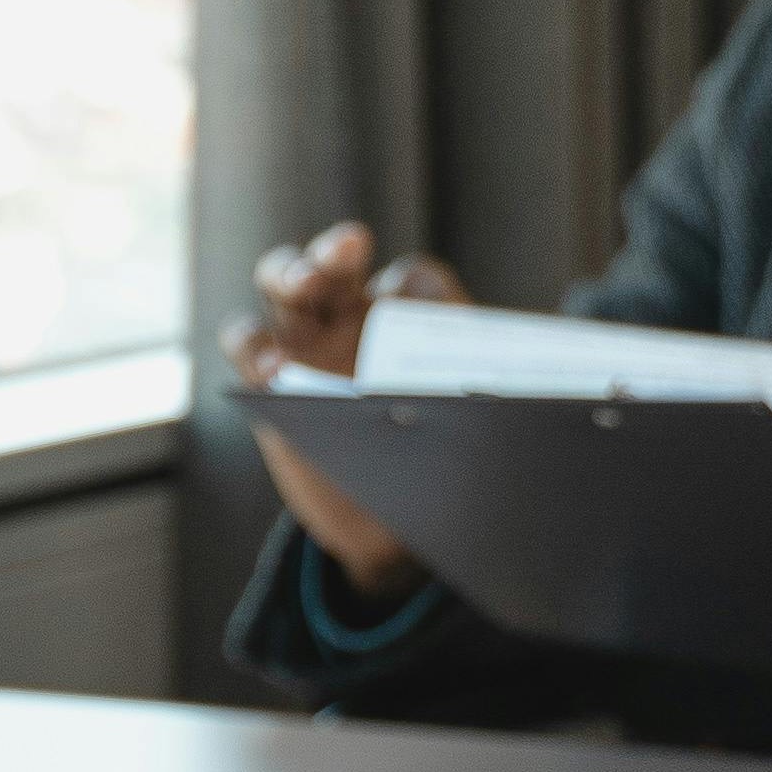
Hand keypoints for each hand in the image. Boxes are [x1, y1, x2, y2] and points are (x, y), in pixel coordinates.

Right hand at [221, 221, 463, 591]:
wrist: (387, 523)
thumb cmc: (433, 460)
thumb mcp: (466, 428)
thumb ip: (478, 401)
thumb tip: (523, 394)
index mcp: (408, 317)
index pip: (415, 280)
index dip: (422, 289)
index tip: (435, 312)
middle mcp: (353, 314)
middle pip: (339, 258)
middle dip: (340, 248)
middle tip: (350, 249)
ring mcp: (306, 339)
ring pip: (283, 279)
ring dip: (290, 271)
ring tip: (304, 284)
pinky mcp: (266, 376)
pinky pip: (248, 340)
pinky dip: (254, 344)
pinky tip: (273, 367)